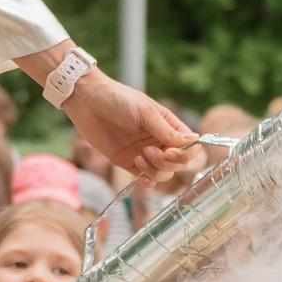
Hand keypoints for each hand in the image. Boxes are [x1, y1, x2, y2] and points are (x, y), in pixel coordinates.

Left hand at [61, 71, 199, 183]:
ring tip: (138, 157)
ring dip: (155, 171)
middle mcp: (160, 141)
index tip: (170, 151)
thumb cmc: (117, 99)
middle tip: (149, 151)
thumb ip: (167, 130)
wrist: (87, 102)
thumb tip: (193, 141)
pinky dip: (147, 182)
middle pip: (178, 164)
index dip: (186, 154)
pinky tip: (140, 175)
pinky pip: (146, 180)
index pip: (191, 147)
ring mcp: (146, 153)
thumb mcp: (145, 112)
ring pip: (164, 175)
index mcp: (169, 126)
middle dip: (167, 163)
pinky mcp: (129, 163)